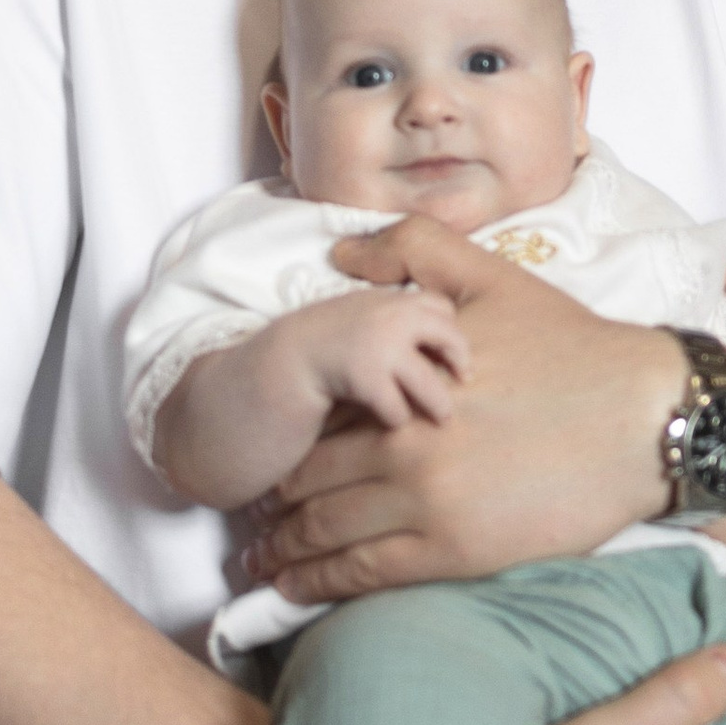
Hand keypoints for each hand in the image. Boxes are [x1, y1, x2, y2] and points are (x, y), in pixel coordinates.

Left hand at [250, 217, 683, 605]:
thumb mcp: (492, 278)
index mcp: (402, 390)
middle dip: (272, 512)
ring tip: (262, 568)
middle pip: (309, 489)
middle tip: (249, 528)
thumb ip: (412, 251)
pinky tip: (303, 592)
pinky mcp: (458, 554)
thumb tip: (341, 251)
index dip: (283, 449)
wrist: (645, 418)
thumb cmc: (574, 348)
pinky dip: (323, 587)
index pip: (316, 426)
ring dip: (286, 556)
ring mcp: (428, 508)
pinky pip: (367, 577)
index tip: (264, 465)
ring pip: (327, 538)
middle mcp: (403, 452)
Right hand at [307, 286, 466, 428]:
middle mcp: (382, 314)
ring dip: (438, 401)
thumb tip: (434, 350)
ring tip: (444, 417)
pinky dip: (397, 419)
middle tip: (465, 379)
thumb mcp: (347, 328)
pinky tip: (389, 424)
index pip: (437, 304)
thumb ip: (383, 327)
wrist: (260, 374)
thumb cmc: (304, 360)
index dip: (448, 329)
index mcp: (379, 300)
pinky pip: (400, 406)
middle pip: (446, 331)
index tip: (449, 353)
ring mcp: (375, 343)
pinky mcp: (364, 377)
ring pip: (429, 377)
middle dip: (460, 355)